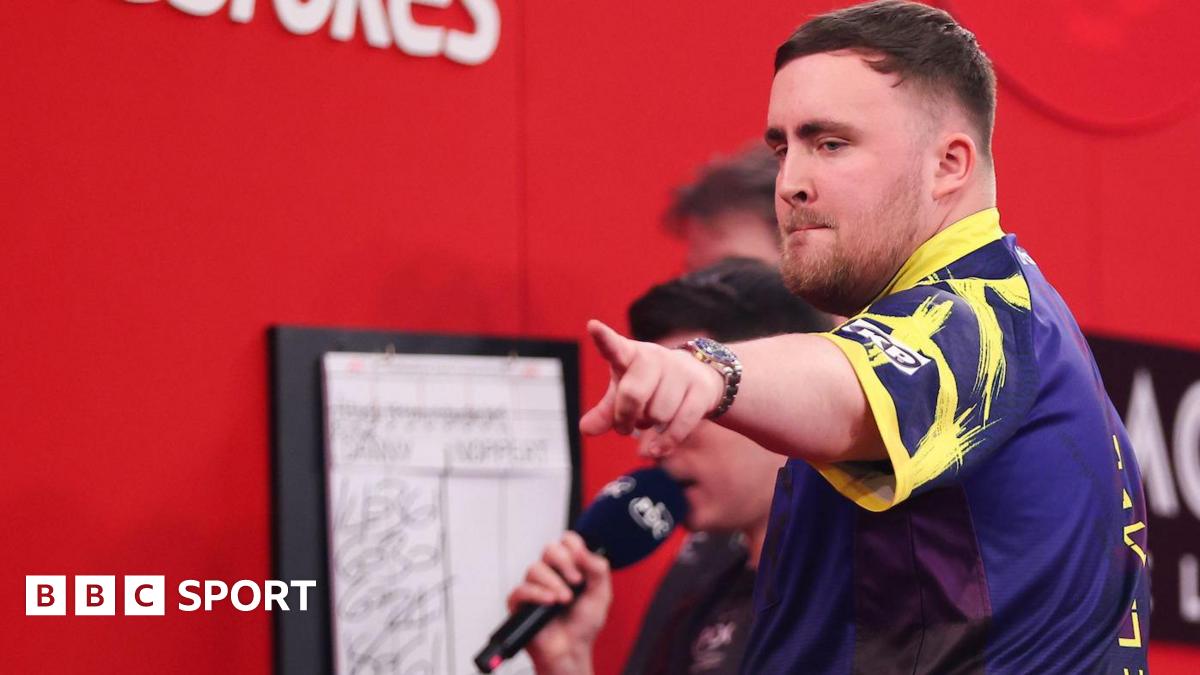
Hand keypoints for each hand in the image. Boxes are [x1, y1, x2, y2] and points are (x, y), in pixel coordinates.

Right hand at [506, 532, 611, 674]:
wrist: (572, 650)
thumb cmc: (584, 624)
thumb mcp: (601, 594)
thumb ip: (597, 568)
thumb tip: (581, 550)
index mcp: (569, 567)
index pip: (566, 541)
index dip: (573, 546)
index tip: (582, 562)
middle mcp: (550, 573)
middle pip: (549, 549)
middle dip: (564, 562)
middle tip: (576, 581)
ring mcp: (534, 587)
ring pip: (535, 568)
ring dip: (553, 583)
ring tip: (565, 600)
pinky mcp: (520, 603)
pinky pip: (521, 590)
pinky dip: (537, 594)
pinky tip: (550, 602)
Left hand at [579, 320, 723, 454]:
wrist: (700, 378)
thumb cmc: (652, 384)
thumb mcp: (625, 393)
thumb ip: (605, 412)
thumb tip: (585, 430)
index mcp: (631, 354)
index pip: (615, 347)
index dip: (604, 338)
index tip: (592, 326)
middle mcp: (656, 358)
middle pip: (633, 394)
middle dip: (625, 417)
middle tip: (624, 427)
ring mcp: (681, 372)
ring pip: (658, 414)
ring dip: (651, 426)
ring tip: (652, 418)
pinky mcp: (701, 390)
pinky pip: (680, 424)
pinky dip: (665, 442)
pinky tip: (655, 450)